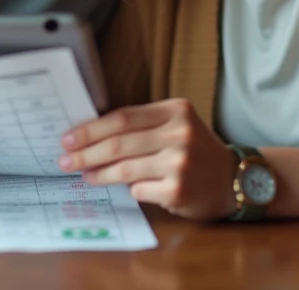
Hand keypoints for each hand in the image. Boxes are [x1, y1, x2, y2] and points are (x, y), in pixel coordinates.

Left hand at [57, 98, 237, 220]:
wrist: (233, 179)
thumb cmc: (195, 151)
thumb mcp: (175, 126)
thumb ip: (142, 127)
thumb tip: (92, 136)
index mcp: (175, 110)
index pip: (122, 117)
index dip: (91, 128)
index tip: (68, 137)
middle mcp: (179, 133)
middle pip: (119, 142)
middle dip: (86, 152)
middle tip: (65, 159)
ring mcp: (179, 162)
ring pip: (124, 168)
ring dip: (99, 173)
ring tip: (84, 175)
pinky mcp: (178, 189)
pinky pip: (139, 189)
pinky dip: (128, 189)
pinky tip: (122, 189)